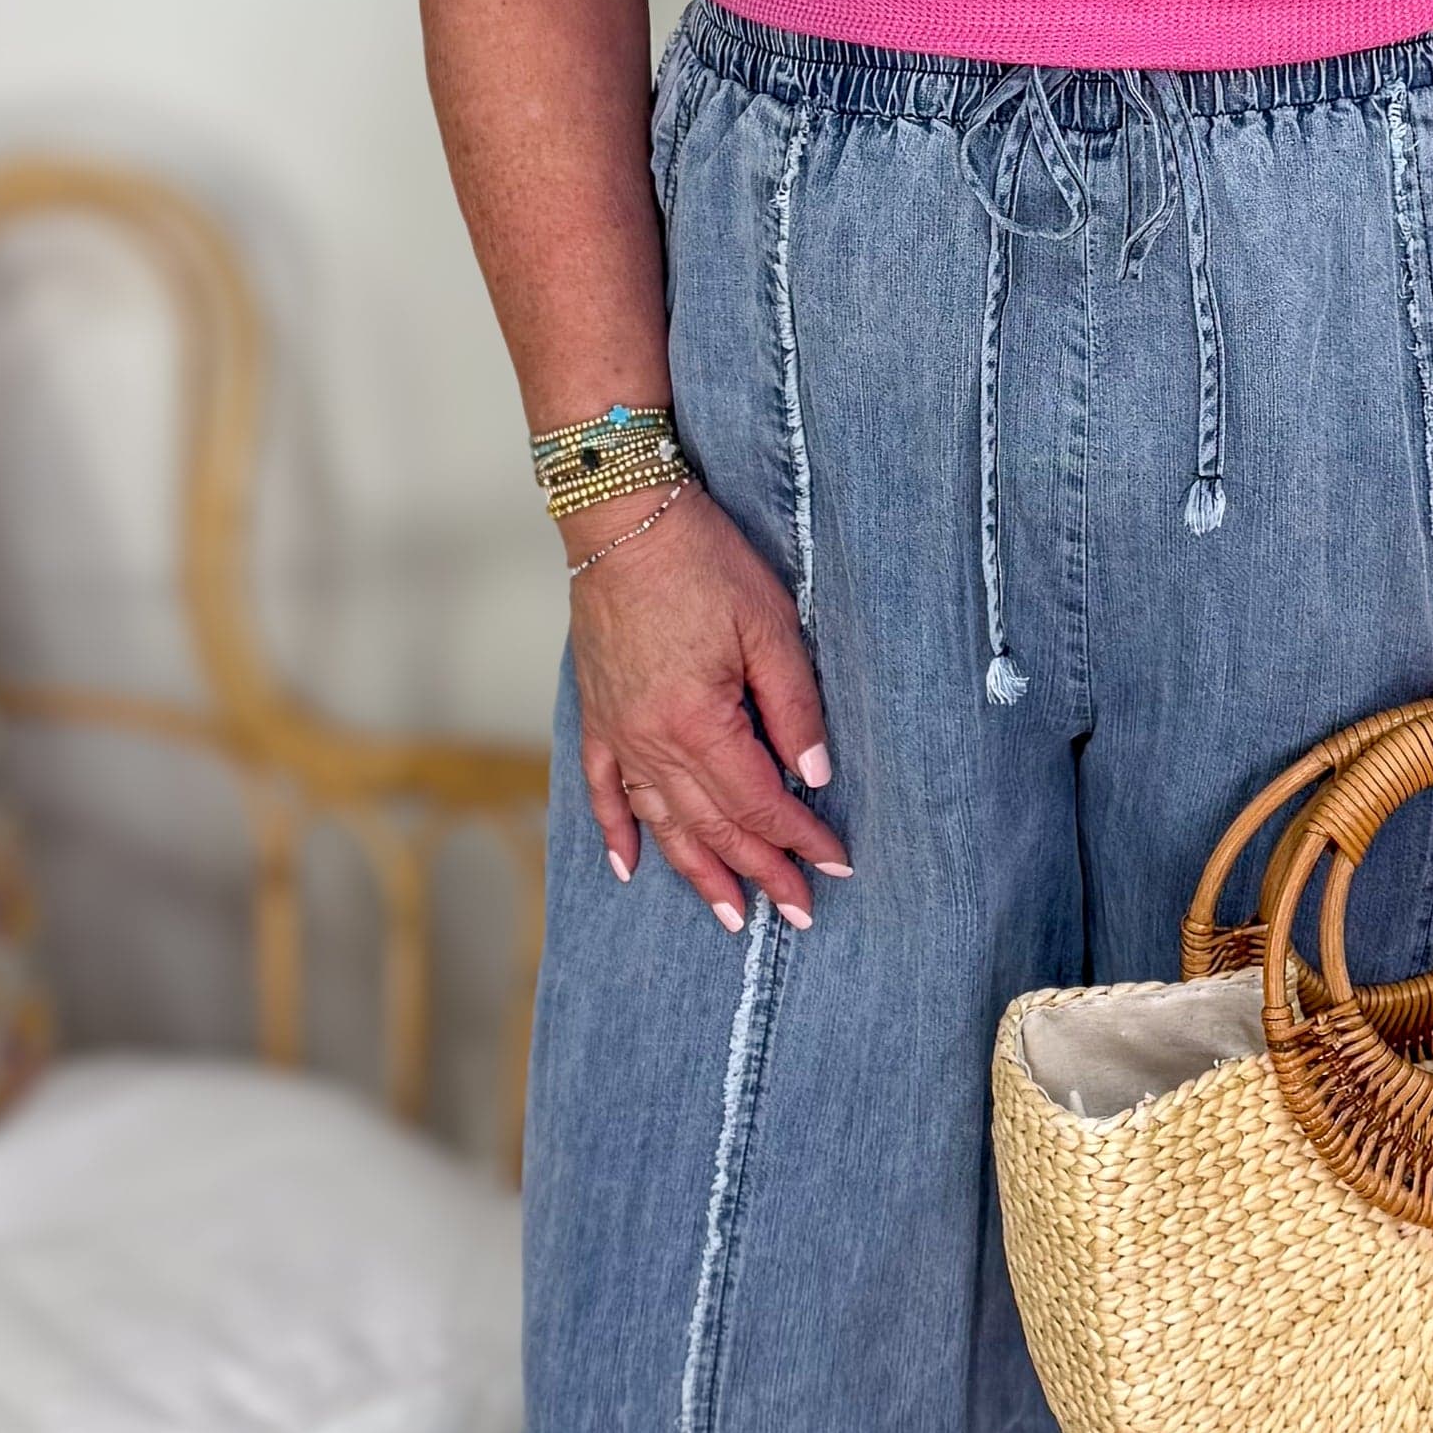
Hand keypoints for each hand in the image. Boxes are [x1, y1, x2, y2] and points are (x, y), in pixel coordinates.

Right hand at [572, 492, 850, 933]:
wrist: (623, 517)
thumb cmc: (702, 560)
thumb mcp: (771, 625)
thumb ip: (795, 706)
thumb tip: (814, 775)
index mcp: (698, 723)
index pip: (759, 802)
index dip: (799, 840)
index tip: (835, 867)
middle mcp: (651, 741)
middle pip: (713, 826)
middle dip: (760, 873)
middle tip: (798, 913)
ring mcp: (618, 732)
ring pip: (662, 822)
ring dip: (698, 873)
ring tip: (731, 915)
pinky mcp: (597, 714)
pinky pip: (602, 790)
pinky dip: (616, 832)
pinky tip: (630, 866)